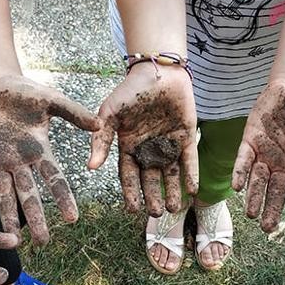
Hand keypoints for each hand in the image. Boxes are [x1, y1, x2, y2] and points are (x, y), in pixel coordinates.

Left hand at [0, 75, 99, 244]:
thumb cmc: (22, 90)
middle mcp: (20, 162)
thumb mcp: (50, 99)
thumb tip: (100, 125)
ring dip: (8, 217)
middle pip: (30, 195)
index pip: (55, 179)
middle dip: (36, 218)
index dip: (63, 199)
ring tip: (11, 240)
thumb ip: (73, 112)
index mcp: (40, 150)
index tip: (73, 219)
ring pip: (4, 195)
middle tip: (43, 242)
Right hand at [88, 62, 197, 215]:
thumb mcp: (110, 114)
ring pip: (171, 174)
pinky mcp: (187, 137)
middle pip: (151, 180)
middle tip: (157, 214)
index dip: (131, 193)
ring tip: (175, 209)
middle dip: (153, 198)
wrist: (157, 70)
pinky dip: (192, 175)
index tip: (132, 210)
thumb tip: (90, 167)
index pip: (129, 176)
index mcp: (129, 146)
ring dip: (173, 192)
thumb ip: (101, 139)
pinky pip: (189, 160)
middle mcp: (149, 149)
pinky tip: (193, 190)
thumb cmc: (130, 90)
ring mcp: (169, 144)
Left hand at [232, 80, 284, 235]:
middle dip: (272, 210)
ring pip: (258, 180)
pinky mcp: (251, 139)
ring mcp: (266, 154)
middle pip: (276, 193)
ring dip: (254, 197)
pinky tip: (237, 187)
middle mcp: (283, 165)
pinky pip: (244, 159)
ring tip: (251, 215)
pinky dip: (241, 172)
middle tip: (267, 228)